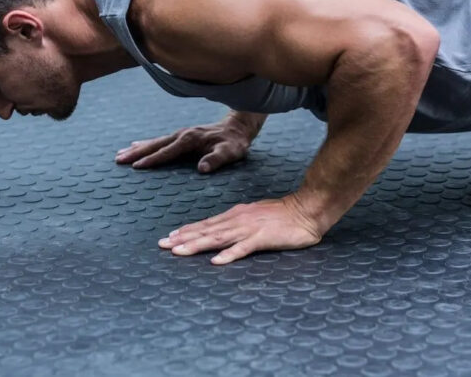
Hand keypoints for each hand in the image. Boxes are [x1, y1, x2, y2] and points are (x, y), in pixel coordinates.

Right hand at [115, 119, 252, 172]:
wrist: (238, 127)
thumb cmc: (234, 143)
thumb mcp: (230, 152)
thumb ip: (217, 160)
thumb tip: (202, 168)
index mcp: (190, 139)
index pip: (168, 151)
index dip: (153, 159)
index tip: (137, 166)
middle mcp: (182, 134)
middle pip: (155, 144)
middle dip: (136, 152)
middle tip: (118, 160)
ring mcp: (180, 133)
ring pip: (154, 141)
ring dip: (137, 148)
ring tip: (119, 155)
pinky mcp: (181, 135)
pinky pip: (159, 140)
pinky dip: (145, 144)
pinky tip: (135, 146)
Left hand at [158, 194, 323, 263]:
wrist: (307, 209)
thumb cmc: (283, 214)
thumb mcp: (256, 215)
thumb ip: (239, 222)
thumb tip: (224, 230)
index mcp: (236, 215)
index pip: (206, 224)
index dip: (187, 231)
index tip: (169, 237)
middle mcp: (238, 220)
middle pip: (206, 230)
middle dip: (183, 238)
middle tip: (162, 245)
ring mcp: (249, 229)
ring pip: (217, 238)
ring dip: (196, 245)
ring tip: (178, 252)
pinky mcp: (262, 238)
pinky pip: (243, 248)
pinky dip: (228, 255)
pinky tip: (216, 262)